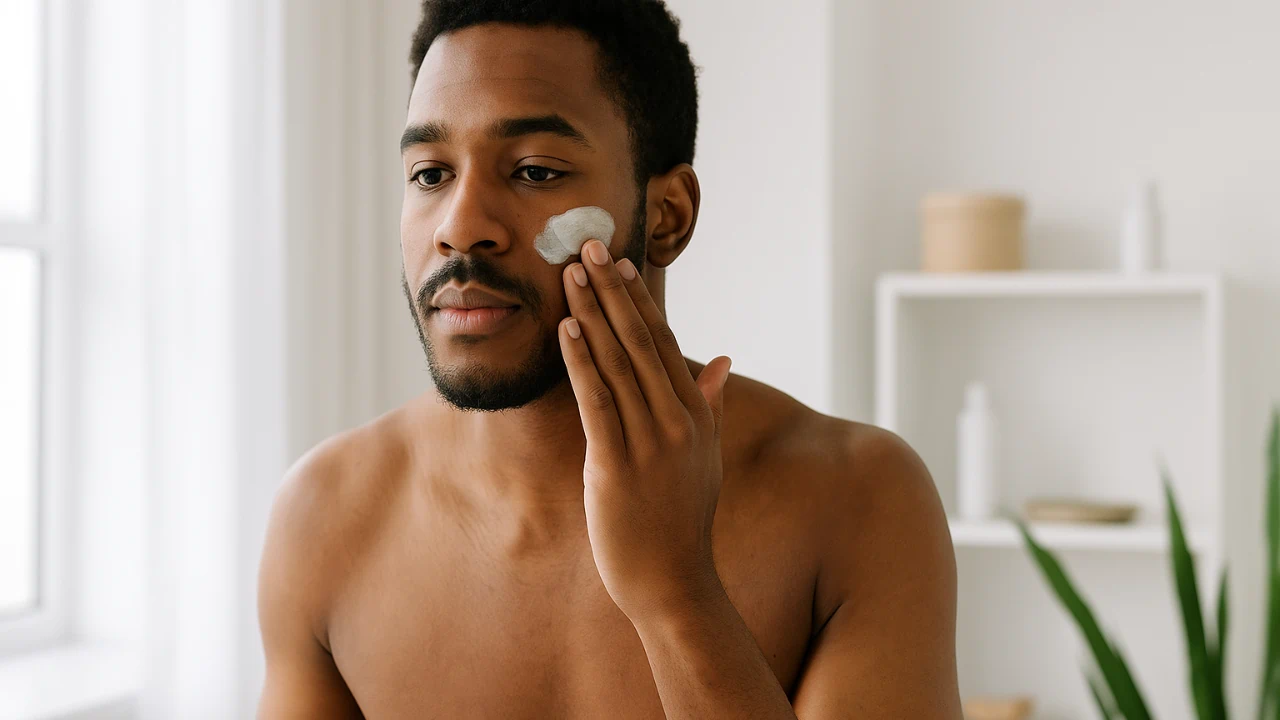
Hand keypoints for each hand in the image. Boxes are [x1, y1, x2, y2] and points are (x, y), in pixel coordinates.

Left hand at [558, 239, 732, 623]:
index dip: (638, 298)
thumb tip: (723, 360)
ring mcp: (650, 442)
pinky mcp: (617, 465)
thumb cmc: (683, 519)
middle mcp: (677, 420)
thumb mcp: (706, 457)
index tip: (617, 262)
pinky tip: (566, 329)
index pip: (664, 341)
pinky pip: (597, 402)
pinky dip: (581, 362)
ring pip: (617, 362)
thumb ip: (711, 404)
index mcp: (696, 413)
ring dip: (591, 313)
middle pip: (640, 340)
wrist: (674, 581)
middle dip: (611, 290)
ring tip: (569, 273)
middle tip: (587, 245)